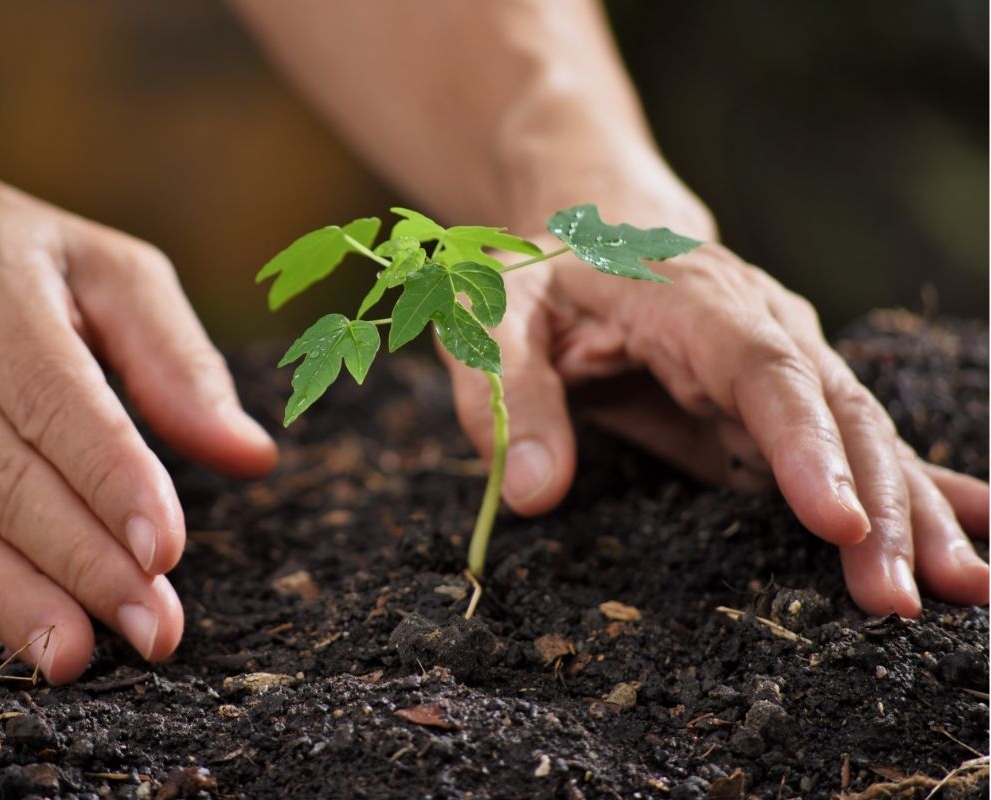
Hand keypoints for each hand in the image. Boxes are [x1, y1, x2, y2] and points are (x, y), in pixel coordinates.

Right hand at [0, 137, 277, 681]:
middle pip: (5, 478)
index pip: (54, 399)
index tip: (165, 548)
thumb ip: (179, 356)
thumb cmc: (11, 260)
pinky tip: (33, 641)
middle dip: (84, 564)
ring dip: (22, 603)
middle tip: (155, 626)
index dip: (110, 480)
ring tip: (85, 657)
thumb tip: (251, 453)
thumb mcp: (105, 268)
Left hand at [444, 230, 987, 615]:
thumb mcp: (495, 321)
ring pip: (861, 433)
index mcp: (689, 297)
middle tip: (897, 597)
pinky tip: (970, 538)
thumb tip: (532, 494)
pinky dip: (911, 492)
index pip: (759, 368)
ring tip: (960, 587)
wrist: (593, 229)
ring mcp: (783, 362)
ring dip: (910, 509)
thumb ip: (510, 398)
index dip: (802, 443)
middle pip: (831, 409)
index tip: (835, 522)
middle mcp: (759, 325)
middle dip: (874, 501)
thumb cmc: (539, 277)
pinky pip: (852, 447)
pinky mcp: (781, 404)